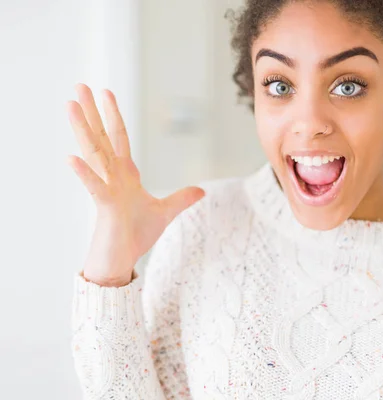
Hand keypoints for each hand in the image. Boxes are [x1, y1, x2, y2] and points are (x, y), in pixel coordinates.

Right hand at [67, 84, 204, 286]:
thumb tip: (201, 190)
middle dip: (93, 111)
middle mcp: (114, 176)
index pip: (120, 138)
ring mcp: (107, 188)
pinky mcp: (105, 206)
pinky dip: (85, 174)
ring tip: (70, 105)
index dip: (114, 115)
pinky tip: (72, 158)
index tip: (106, 93)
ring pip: (94, 154)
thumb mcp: (165, 212)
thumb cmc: (137, 235)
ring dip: (83, 130)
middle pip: (102, 137)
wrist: (123, 259)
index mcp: (126, 174)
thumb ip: (181, 199)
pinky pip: (94, 187)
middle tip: (80, 85)